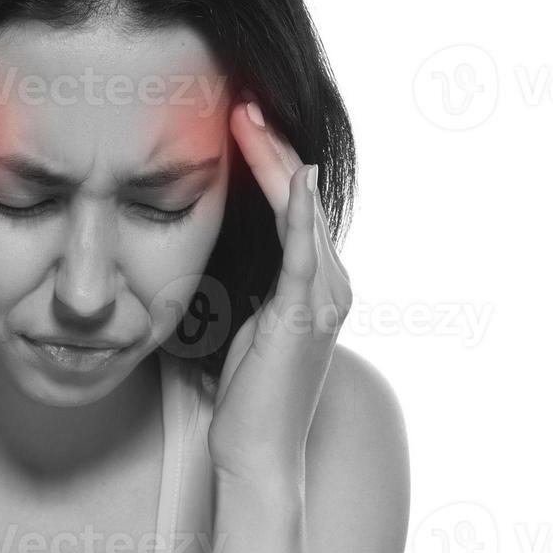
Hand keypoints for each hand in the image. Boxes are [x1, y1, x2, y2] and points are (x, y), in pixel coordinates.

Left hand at [207, 99, 352, 491]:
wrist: (257, 452)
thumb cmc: (245, 396)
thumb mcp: (245, 326)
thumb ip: (248, 287)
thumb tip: (220, 252)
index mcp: (316, 284)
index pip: (293, 205)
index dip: (267, 160)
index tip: (235, 120)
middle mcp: (332, 284)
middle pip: (301, 197)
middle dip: (270, 146)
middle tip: (240, 101)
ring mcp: (326, 298)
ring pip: (302, 212)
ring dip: (276, 161)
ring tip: (247, 118)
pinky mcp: (308, 314)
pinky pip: (305, 252)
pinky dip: (299, 211)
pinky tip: (291, 176)